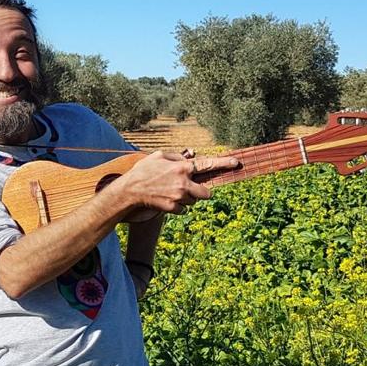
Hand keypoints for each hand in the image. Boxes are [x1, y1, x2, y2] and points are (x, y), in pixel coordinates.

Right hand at [119, 151, 240, 213]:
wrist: (130, 190)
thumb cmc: (143, 171)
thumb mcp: (158, 156)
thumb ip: (177, 156)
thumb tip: (190, 158)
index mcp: (182, 167)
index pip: (207, 164)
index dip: (223, 163)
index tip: (236, 162)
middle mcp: (184, 182)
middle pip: (206, 193)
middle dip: (201, 192)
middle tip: (190, 189)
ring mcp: (179, 197)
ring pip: (193, 201)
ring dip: (186, 198)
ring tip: (170, 192)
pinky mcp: (173, 208)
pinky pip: (183, 209)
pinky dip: (177, 206)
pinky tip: (165, 199)